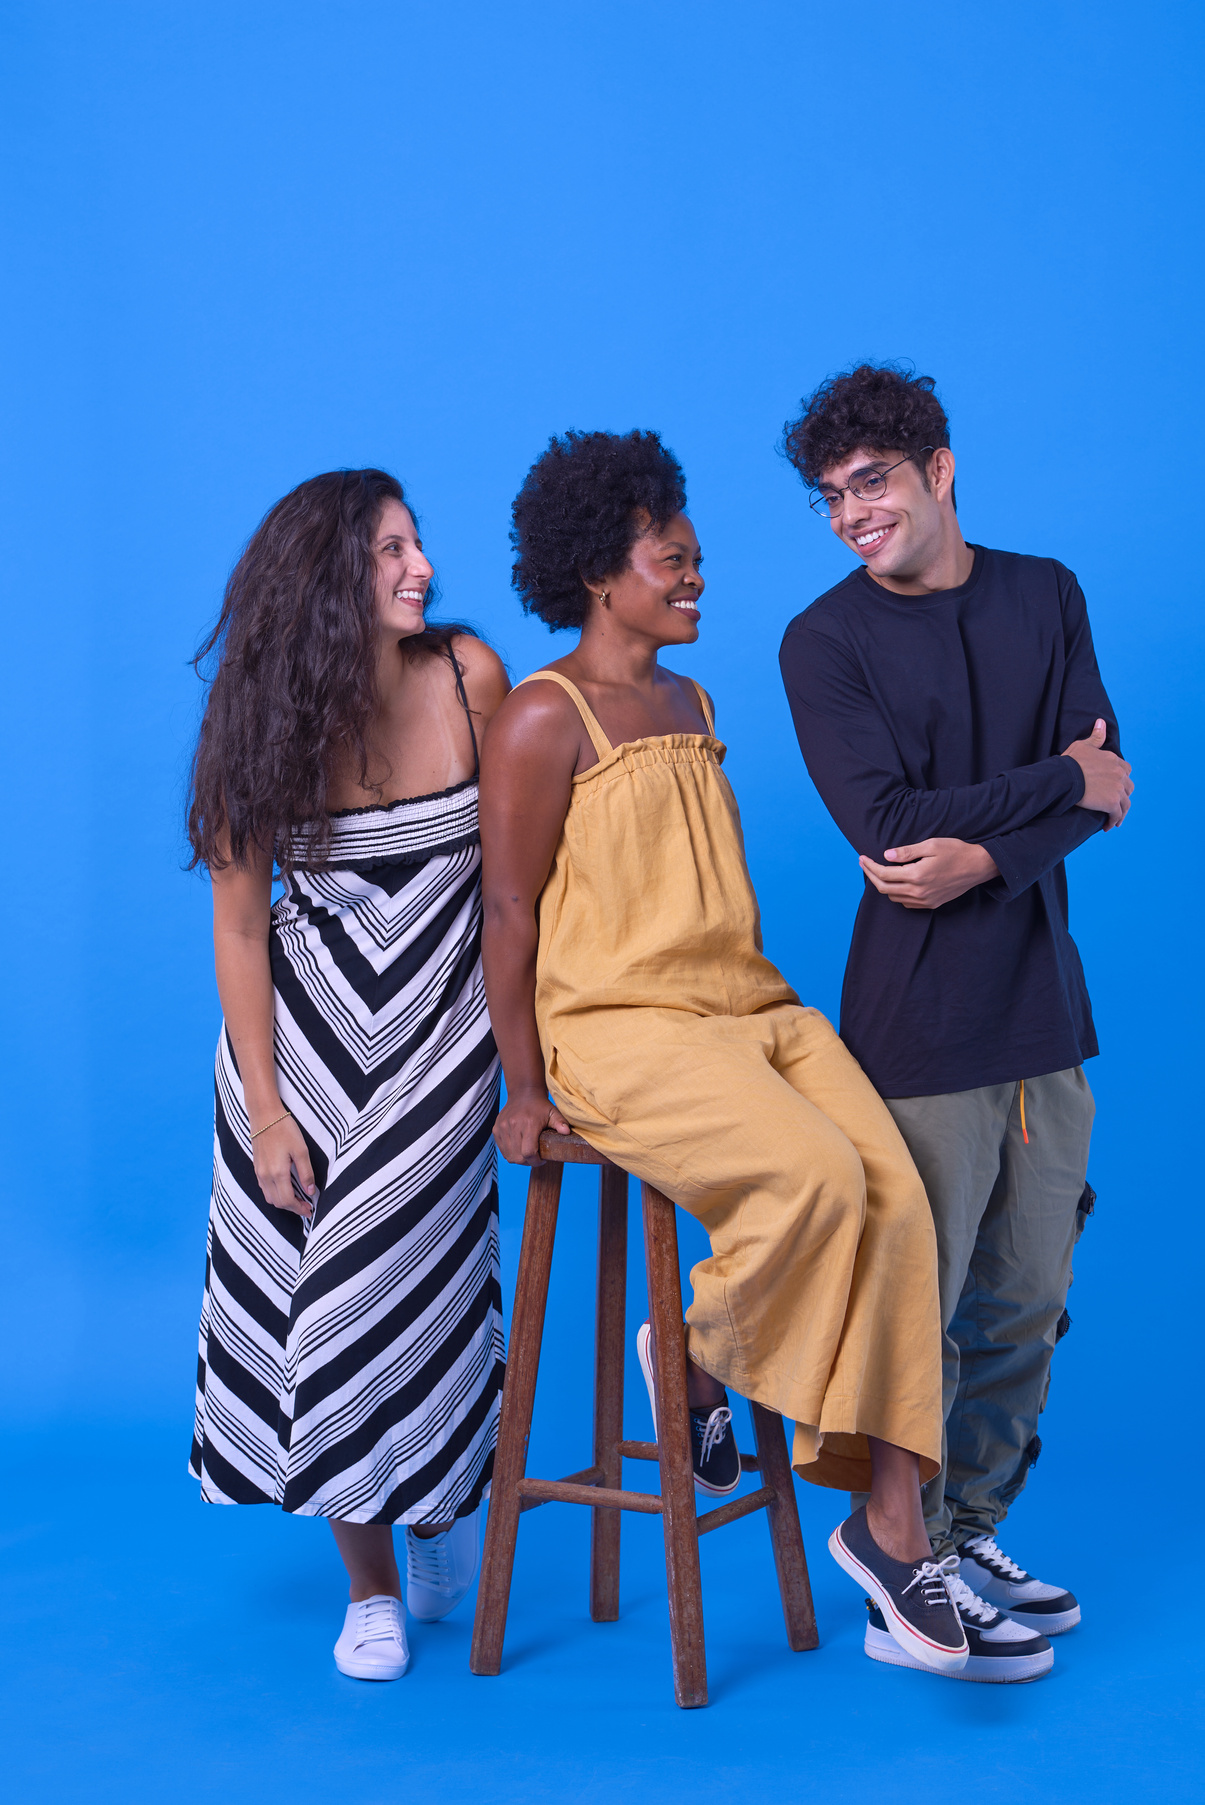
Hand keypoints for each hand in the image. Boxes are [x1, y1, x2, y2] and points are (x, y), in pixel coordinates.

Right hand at [251, 1113, 317, 1218]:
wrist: (264, 1116)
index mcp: (278, 1173)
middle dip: (293, 1208)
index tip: (310, 1210)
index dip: (299, 1208)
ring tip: (297, 1200)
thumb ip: (306, 1173)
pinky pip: (265, 1189)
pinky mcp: (257, 1168)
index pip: (288, 1200)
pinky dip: (275, 1195)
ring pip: (270, 1198)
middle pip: (278, 1202)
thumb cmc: (284, 1130)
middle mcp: (265, 1176)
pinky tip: (285, 1189)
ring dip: (283, 1203)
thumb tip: (310, 1191)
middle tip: (306, 1207)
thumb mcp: (301, 1150)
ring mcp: (259, 1173)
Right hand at [493, 1089, 571, 1164]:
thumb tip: (566, 1132)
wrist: (523, 1093)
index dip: (536, 1161)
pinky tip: (519, 1147)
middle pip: (518, 1157)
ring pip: (509, 1156)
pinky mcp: (496, 1129)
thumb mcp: (553, 1112)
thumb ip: (561, 1123)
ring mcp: (502, 1127)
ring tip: (527, 1152)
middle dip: (528, 1162)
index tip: (542, 1159)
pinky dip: (510, 1152)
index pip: (528, 1153)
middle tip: (536, 1156)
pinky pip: (502, 1150)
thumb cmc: (540, 1106)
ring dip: (519, 1158)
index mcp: (529, 1123)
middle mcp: (513, 1125)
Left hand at [860, 838, 999, 909]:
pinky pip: (906, 903)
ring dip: (882, 885)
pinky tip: (896, 882)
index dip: (869, 866)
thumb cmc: (956, 851)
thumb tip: (886, 855)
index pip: (883, 874)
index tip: (862, 858)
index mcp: (917, 875)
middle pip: (884, 888)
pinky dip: (896, 894)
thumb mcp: (931, 845)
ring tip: (878, 871)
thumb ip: (907, 852)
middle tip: (864, 863)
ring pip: (894, 897)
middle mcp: (919, 891)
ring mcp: (925, 900)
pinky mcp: (931, 904)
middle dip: (870, 875)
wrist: (978, 867)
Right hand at [1062, 718, 1132, 827]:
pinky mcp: (1113, 802)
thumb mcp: (1083, 745)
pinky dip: (1114, 821)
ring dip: (1121, 812)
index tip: (1114, 786)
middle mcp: (1120, 773)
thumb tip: (1101, 722)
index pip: (1126, 770)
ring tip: (1115, 820)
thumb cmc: (1070, 761)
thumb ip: (1095, 737)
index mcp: (1114, 760)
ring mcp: (1118, 788)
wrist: (1065, 777)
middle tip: (1114, 804)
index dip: (1121, 779)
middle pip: (1129, 787)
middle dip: (1123, 795)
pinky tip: (1108, 826)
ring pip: (1126, 803)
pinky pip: (1117, 814)